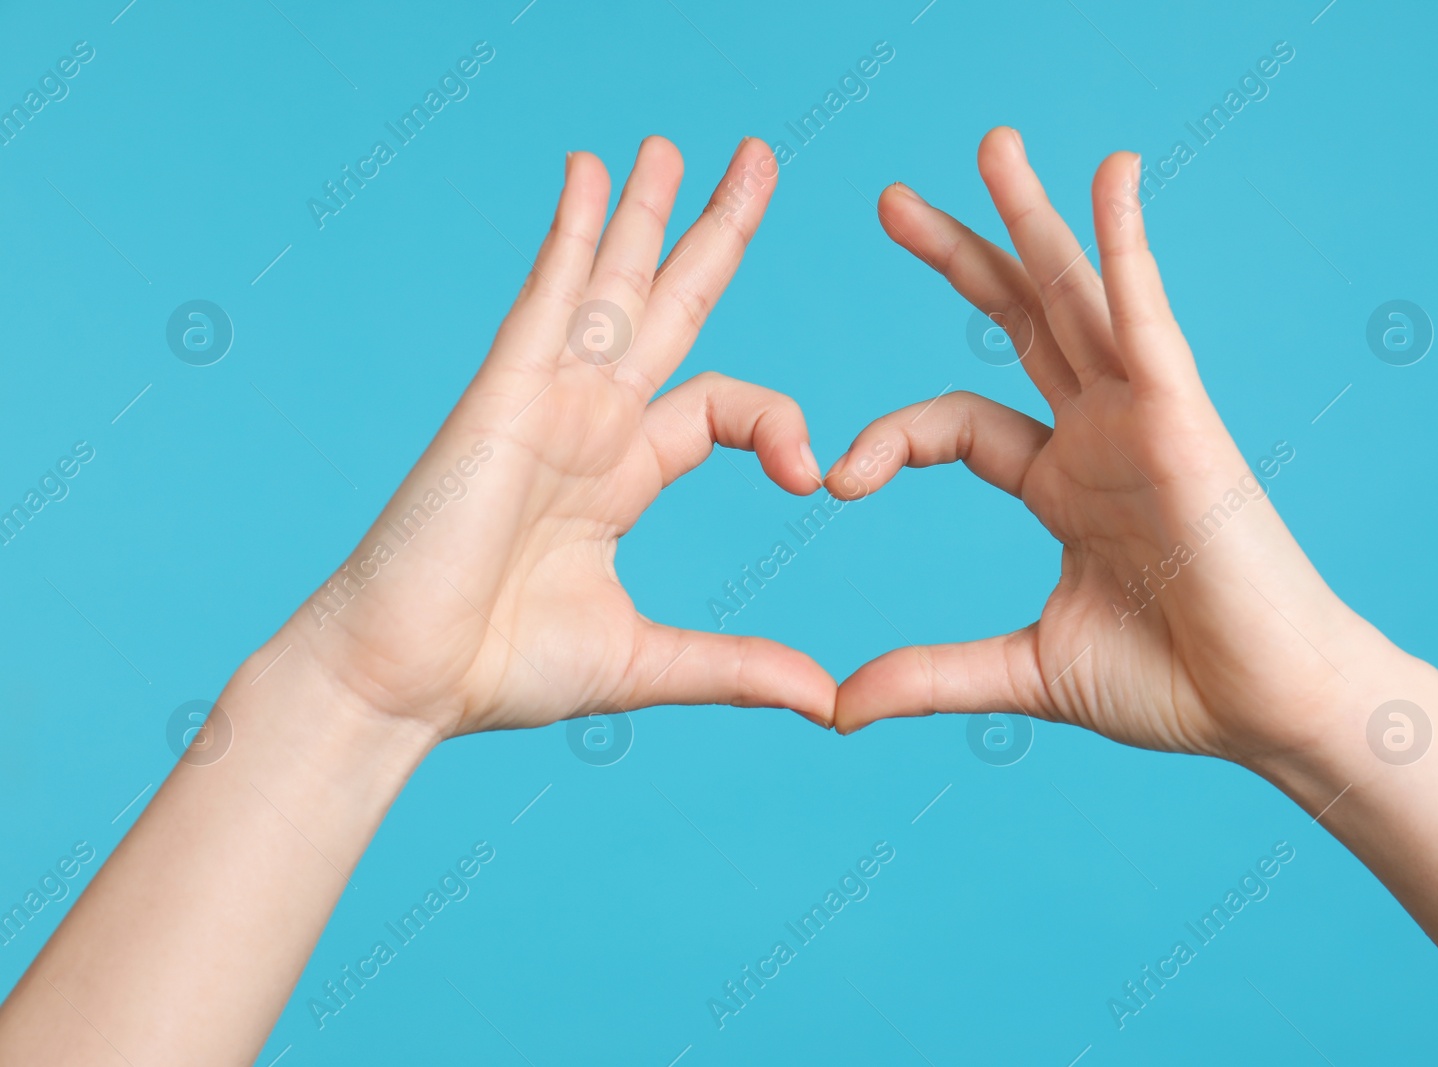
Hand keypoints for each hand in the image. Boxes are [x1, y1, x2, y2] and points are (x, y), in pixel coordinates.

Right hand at [261, 137, 835, 736]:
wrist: (405, 682)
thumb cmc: (500, 670)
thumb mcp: (647, 661)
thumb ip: (736, 666)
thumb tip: (826, 700)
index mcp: (623, 472)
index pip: (720, 403)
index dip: (777, 423)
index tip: (813, 478)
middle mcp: (590, 422)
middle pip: (672, 305)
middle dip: (716, 232)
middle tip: (760, 159)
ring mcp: (546, 401)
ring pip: (609, 283)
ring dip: (642, 209)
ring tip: (678, 144)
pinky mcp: (502, 396)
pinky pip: (545, 297)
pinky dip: (570, 232)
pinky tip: (591, 171)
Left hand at [827, 128, 1397, 764]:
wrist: (1269, 713)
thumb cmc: (1173, 685)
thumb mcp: (1026, 670)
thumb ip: (931, 674)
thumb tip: (834, 707)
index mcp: (1059, 483)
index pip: (957, 422)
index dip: (892, 438)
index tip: (838, 481)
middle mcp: (1097, 435)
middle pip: (1014, 323)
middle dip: (955, 258)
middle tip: (888, 200)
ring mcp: (1143, 419)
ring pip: (1076, 299)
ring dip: (1034, 220)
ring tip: (990, 146)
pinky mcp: (1188, 421)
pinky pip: (1149, 318)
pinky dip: (1128, 247)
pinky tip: (1112, 176)